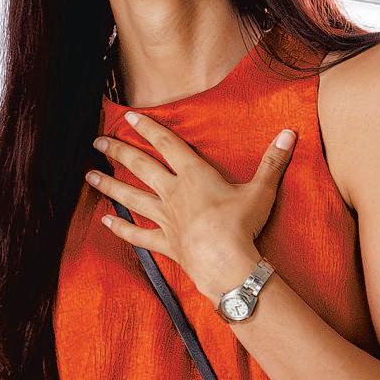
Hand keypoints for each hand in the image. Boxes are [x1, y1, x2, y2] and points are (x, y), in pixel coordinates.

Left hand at [88, 112, 295, 301]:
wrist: (226, 263)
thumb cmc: (242, 225)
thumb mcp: (261, 190)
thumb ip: (272, 161)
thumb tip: (290, 134)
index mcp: (194, 175)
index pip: (167, 144)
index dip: (149, 128)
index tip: (130, 117)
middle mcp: (173, 193)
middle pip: (140, 167)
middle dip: (118, 151)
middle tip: (97, 142)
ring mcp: (165, 218)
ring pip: (131, 197)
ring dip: (109, 185)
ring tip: (89, 175)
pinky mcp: (164, 242)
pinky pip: (137, 235)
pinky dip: (120, 229)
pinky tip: (104, 222)